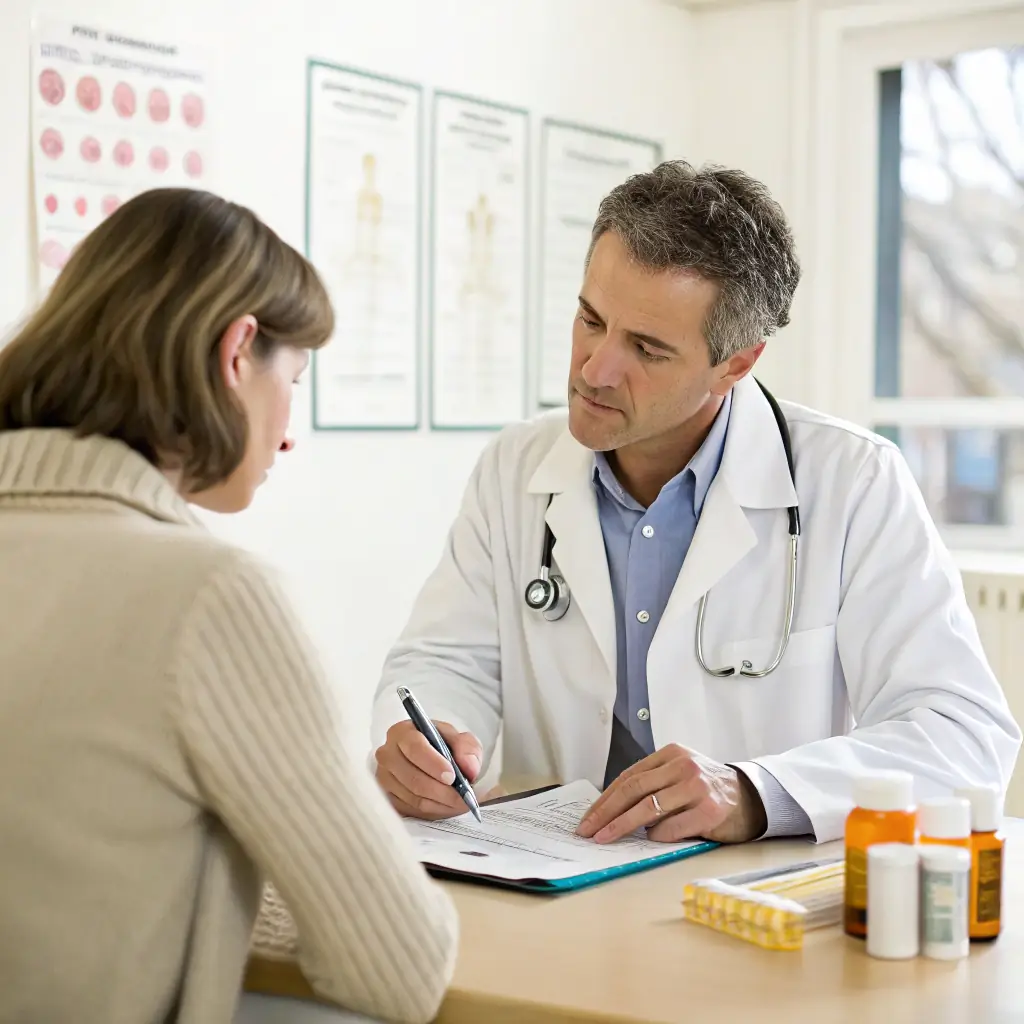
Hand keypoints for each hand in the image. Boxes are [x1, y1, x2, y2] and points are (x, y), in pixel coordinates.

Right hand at [374, 720, 482, 819]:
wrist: (432, 760)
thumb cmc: (443, 747)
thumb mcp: (460, 740)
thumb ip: (468, 749)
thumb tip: (469, 768)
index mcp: (402, 732)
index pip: (414, 748)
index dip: (434, 764)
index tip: (452, 776)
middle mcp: (387, 754)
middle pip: (413, 777)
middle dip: (442, 791)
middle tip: (463, 797)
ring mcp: (384, 778)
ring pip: (413, 797)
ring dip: (440, 803)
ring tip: (460, 803)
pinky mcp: (387, 798)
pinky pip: (410, 810)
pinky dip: (433, 811)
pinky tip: (446, 806)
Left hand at [575, 743, 766, 843]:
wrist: (751, 799)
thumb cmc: (707, 790)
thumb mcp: (679, 775)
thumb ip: (653, 784)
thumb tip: (610, 809)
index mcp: (671, 754)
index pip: (629, 776)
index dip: (605, 798)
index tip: (588, 817)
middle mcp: (683, 766)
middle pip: (634, 789)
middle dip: (606, 812)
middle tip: (588, 830)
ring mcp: (697, 787)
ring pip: (648, 808)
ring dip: (622, 826)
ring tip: (605, 838)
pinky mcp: (709, 810)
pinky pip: (672, 826)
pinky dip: (656, 836)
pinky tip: (648, 840)